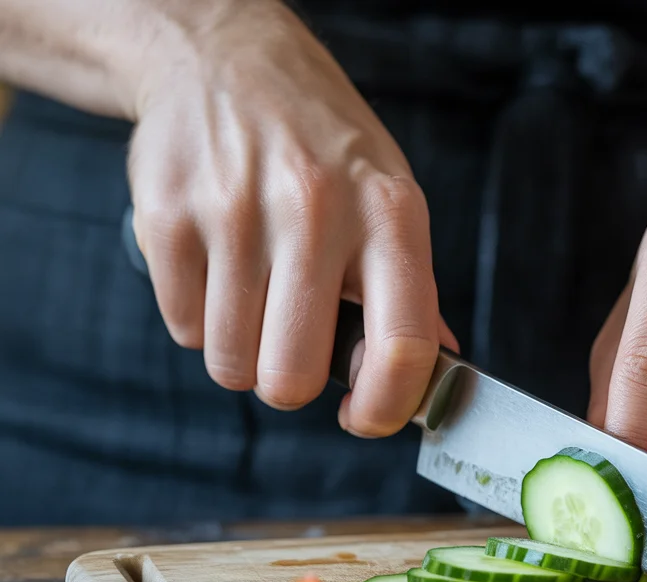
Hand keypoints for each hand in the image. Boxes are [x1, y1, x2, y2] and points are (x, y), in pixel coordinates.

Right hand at [126, 0, 454, 436]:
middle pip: (291, 376)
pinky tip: (218, 266)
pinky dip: (199, 317)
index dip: (386, 407)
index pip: (404, 344)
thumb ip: (412, 288)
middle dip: (288, 382)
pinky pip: (183, 328)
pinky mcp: (168, 215)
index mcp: (390, 215)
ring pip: (230, 362)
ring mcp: (236, 212)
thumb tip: (438, 367)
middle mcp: (317, 211)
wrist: (226, 58)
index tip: (366, 419)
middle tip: (290, 343)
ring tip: (255, 292)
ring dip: (241, 350)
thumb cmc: (322, 145)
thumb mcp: (389, 197)